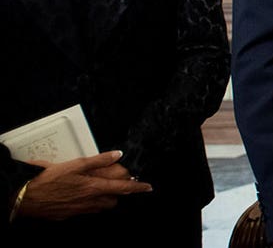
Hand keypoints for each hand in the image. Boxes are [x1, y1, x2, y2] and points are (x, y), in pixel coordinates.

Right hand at [18, 150, 152, 219]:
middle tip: (116, 183)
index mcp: (94, 187)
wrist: (27, 197)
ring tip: (99, 188)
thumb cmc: (49, 180)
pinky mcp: (69, 214)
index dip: (138, 188)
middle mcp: (90, 201)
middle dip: (118, 193)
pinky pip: (87, 210)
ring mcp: (80, 210)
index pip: (123, 188)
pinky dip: (90, 203)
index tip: (148, 187)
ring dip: (104, 198)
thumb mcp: (76, 164)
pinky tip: (82, 196)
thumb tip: (117, 154)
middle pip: (113, 200)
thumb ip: (98, 160)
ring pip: (101, 206)